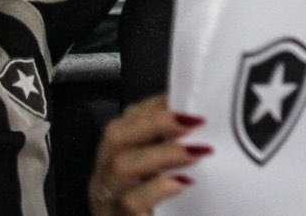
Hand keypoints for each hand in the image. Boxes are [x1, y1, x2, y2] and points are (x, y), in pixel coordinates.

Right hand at [88, 95, 205, 215]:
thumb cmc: (151, 210)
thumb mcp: (156, 175)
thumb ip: (169, 148)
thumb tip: (199, 117)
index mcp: (114, 157)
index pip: (128, 119)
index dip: (156, 106)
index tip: (191, 101)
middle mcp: (106, 176)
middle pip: (116, 136)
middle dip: (156, 122)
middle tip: (194, 121)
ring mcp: (109, 202)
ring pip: (121, 167)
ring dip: (162, 154)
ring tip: (198, 151)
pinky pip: (131, 203)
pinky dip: (158, 189)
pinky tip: (183, 183)